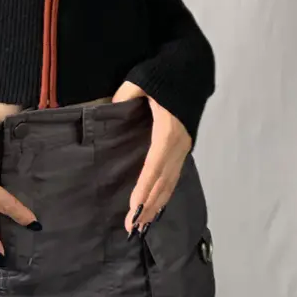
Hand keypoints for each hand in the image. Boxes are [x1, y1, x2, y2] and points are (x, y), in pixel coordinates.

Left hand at [112, 80, 191, 233]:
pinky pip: (175, 174)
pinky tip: (157, 203)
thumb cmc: (162, 74)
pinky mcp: (185, 145)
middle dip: (148, 206)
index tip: (133, 210)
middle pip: (163, 182)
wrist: (191, 67)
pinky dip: (166, 192)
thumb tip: (106, 111)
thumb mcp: (139, 82)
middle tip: (133, 229)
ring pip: (171, 182)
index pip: (153, 168)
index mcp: (167, 132)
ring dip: (158, 203)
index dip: (143, 190)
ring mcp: (185, 146)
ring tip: (144, 224)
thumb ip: (122, 98)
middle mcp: (178, 145)